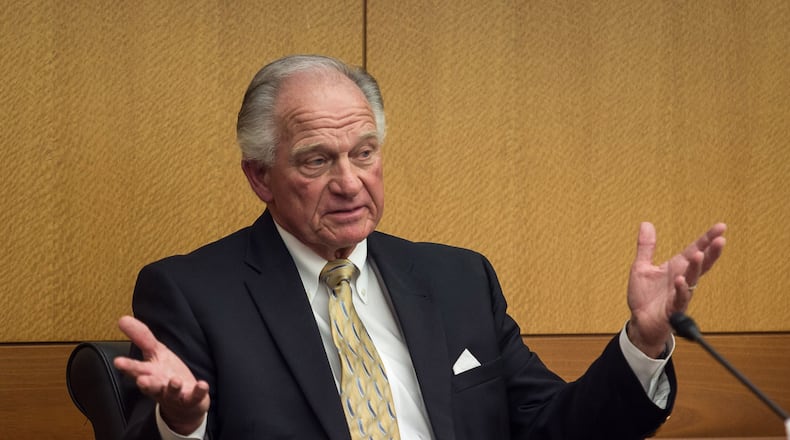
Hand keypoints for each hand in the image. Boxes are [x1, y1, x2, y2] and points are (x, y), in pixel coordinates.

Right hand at [113, 315, 209, 434]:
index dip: (128, 366)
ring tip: (175, 381)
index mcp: (149, 373)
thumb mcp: (154, 352)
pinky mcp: (191, 399)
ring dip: (173, 387)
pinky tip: (202, 384)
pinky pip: (195, 396)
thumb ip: (140, 336)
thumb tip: (122, 318)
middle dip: (146, 383)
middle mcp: (160, 385)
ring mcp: (175, 394)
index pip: (136, 368)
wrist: (183, 404)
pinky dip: (199, 391)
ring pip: (172, 392)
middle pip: (151, 384)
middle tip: (141, 381)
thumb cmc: (165, 374)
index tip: (118, 362)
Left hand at [626, 222, 725, 357]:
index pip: (695, 250)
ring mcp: (679, 294)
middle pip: (700, 264)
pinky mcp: (673, 309)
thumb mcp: (641, 267)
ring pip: (692, 280)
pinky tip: (681, 280)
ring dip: (696, 268)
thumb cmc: (645, 297)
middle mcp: (682, 279)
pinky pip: (679, 298)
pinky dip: (681, 289)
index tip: (721, 226)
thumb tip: (646, 224)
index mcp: (677, 268)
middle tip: (721, 239)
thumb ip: (646, 247)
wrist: (640, 322)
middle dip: (711, 252)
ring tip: (699, 255)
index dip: (707, 239)